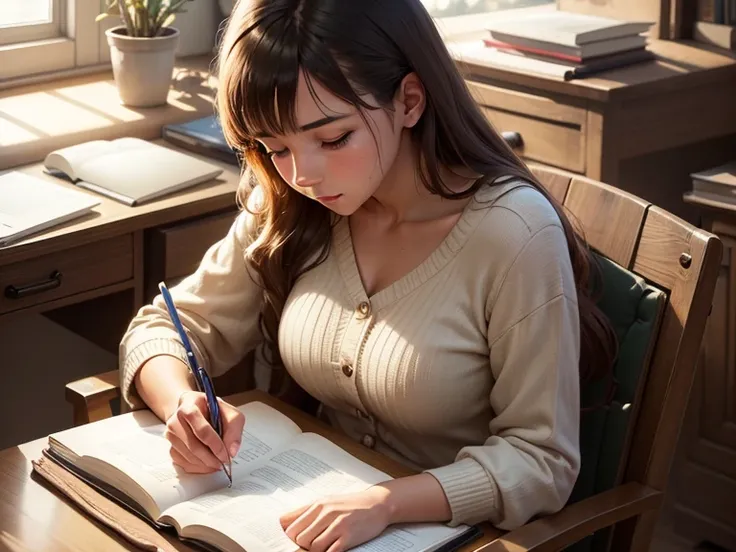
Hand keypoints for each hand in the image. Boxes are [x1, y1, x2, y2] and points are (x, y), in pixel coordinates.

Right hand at [164, 390, 243, 473]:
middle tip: (223, 463)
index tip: (226, 455)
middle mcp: (175, 420)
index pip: (201, 429)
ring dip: (205, 464)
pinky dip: (197, 468)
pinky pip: (182, 463)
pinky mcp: (170, 447)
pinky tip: (207, 465)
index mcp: (189, 406)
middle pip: (193, 445)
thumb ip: (234, 429)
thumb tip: (232, 451)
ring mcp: (170, 435)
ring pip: (188, 456)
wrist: (195, 410)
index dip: (215, 445)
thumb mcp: (230, 414)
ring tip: (218, 463)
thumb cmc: (213, 411)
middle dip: (211, 458)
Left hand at [279, 486, 393, 551]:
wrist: (378, 504)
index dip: (291, 537)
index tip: (296, 540)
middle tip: (312, 545)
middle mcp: (326, 513)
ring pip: (313, 547)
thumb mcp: (327, 501)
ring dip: (315, 551)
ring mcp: (338, 525)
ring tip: (324, 546)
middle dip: (303, 545)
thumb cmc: (351, 504)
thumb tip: (282, 522)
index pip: (291, 526)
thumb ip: (305, 511)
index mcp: (318, 504)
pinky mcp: (348, 537)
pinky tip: (332, 549)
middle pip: (300, 538)